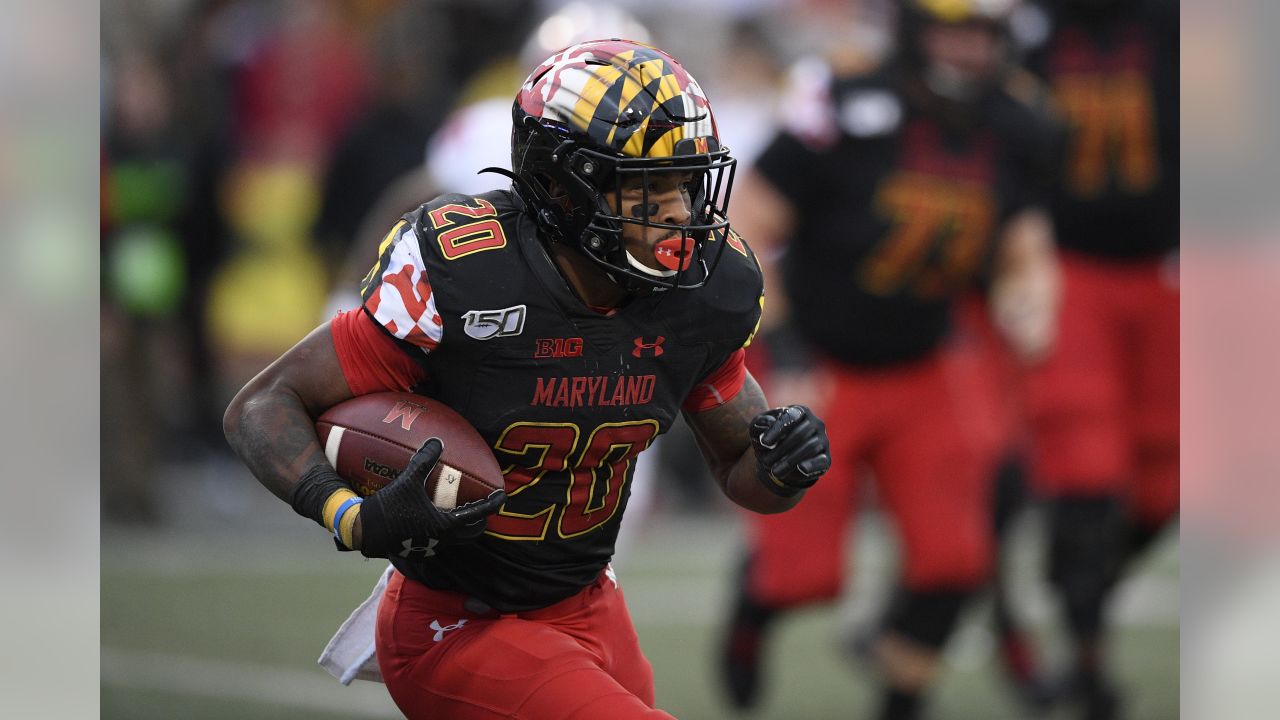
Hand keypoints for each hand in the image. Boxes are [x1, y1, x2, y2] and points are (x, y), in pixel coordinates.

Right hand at [357, 438, 505, 558]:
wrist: (365, 532)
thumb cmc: (389, 507)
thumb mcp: (408, 480)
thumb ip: (424, 460)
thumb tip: (437, 440)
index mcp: (445, 525)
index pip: (478, 514)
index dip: (492, 504)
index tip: (502, 496)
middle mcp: (442, 540)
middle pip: (472, 532)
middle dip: (481, 520)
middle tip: (483, 505)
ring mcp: (430, 547)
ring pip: (456, 539)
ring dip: (463, 526)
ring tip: (462, 510)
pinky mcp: (418, 549)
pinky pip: (440, 540)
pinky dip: (445, 529)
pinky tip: (435, 517)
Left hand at [749, 405, 830, 496]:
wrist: (780, 459)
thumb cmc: (769, 438)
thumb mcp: (758, 429)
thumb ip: (759, 424)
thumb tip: (767, 427)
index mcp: (799, 411)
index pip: (791, 417)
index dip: (777, 430)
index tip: (764, 443)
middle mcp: (815, 423)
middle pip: (800, 434)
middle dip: (781, 449)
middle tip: (765, 462)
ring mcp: (822, 440)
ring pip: (810, 448)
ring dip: (790, 461)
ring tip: (774, 471)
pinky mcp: (826, 458)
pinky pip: (822, 461)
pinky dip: (812, 465)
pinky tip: (800, 469)